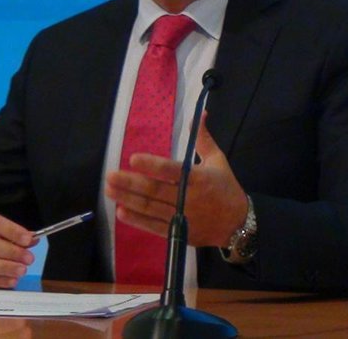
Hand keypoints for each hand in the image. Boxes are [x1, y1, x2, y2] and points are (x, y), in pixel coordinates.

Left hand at [105, 114, 247, 247]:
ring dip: (128, 199)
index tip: (133, 158)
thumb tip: (199, 113)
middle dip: (131, 183)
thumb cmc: (226, 188)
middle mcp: (189, 198)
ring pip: (151, 208)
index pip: (173, 171)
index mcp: (200, 178)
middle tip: (110, 176)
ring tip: (109, 190)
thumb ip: (203, 139)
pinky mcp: (178, 233)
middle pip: (156, 190)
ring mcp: (183, 218)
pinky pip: (154, 226)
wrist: (238, 223)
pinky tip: (121, 211)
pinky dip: (137, 220)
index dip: (153, 165)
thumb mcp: (218, 160)